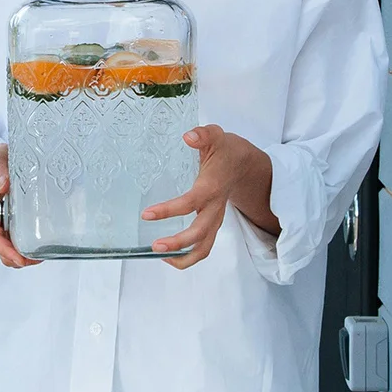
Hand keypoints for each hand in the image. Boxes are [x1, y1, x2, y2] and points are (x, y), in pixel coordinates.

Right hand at [0, 144, 39, 268]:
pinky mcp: (24, 218)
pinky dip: (34, 244)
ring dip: (26, 255)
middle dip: (19, 259)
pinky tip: (45, 244)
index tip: (19, 258)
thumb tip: (4, 185)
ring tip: (43, 255)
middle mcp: (0, 219)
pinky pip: (26, 236)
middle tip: (35, 259)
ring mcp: (11, 220)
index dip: (5, 250)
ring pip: (15, 247)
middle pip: (5, 248)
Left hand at [141, 124, 277, 269]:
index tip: (147, 215)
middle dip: (179, 244)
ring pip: (205, 247)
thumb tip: (188, 136)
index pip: (190, 203)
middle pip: (200, 234)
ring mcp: (215, 218)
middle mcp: (215, 207)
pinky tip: (169, 253)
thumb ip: (202, 135)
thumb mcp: (215, 136)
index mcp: (212, 187)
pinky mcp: (213, 222)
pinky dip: (188, 255)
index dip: (169, 210)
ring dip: (184, 257)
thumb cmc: (226, 150)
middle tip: (155, 246)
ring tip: (160, 255)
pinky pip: (204, 245)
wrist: (245, 164)